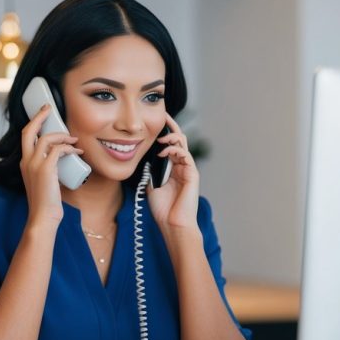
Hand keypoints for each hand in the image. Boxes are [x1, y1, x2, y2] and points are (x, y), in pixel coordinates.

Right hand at [20, 105, 83, 227]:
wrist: (43, 216)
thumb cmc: (46, 201)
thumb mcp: (44, 180)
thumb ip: (48, 167)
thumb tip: (62, 155)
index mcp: (24, 163)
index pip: (26, 136)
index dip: (34, 123)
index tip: (43, 113)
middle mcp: (26, 161)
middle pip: (29, 130)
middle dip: (39, 116)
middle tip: (49, 108)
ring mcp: (34, 164)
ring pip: (47, 138)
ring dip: (63, 136)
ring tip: (74, 140)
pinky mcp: (45, 169)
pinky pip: (58, 150)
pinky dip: (68, 148)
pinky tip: (76, 151)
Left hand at [147, 114, 200, 234]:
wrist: (172, 224)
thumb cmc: (162, 209)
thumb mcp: (152, 185)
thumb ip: (151, 171)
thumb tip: (146, 158)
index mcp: (173, 169)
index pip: (169, 145)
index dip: (164, 133)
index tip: (156, 122)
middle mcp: (182, 167)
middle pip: (179, 140)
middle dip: (171, 127)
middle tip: (164, 116)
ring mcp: (188, 169)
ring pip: (183, 145)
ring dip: (172, 138)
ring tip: (161, 139)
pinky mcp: (192, 174)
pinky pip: (185, 155)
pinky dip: (175, 150)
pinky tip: (164, 153)